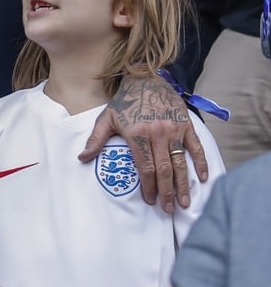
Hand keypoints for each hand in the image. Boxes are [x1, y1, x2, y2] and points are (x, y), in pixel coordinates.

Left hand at [79, 74, 207, 211]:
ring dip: (183, 185)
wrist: (145, 77)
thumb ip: (96, 140)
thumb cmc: (125, 101)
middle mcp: (158, 134)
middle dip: (167, 193)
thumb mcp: (107, 118)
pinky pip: (195, 147)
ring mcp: (174, 129)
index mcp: (138, 135)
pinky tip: (203, 178)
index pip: (146, 168)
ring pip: (181, 163)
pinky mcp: (186, 124)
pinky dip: (201, 163)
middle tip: (169, 209)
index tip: (149, 200)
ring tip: (185, 202)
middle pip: (164, 170)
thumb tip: (82, 159)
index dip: (148, 187)